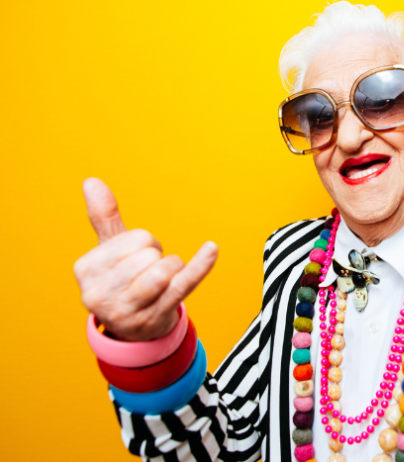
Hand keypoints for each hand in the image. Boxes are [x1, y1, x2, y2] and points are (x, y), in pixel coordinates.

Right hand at [74, 178, 217, 340]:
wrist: (132, 328)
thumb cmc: (121, 280)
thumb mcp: (109, 250)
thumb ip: (103, 216)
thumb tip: (92, 181)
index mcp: (86, 269)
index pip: (136, 238)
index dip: (145, 243)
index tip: (136, 259)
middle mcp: (100, 294)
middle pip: (150, 254)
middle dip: (158, 256)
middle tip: (148, 273)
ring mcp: (127, 311)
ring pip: (165, 271)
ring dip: (172, 268)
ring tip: (161, 281)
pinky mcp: (154, 319)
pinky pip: (183, 285)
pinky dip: (201, 266)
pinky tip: (212, 249)